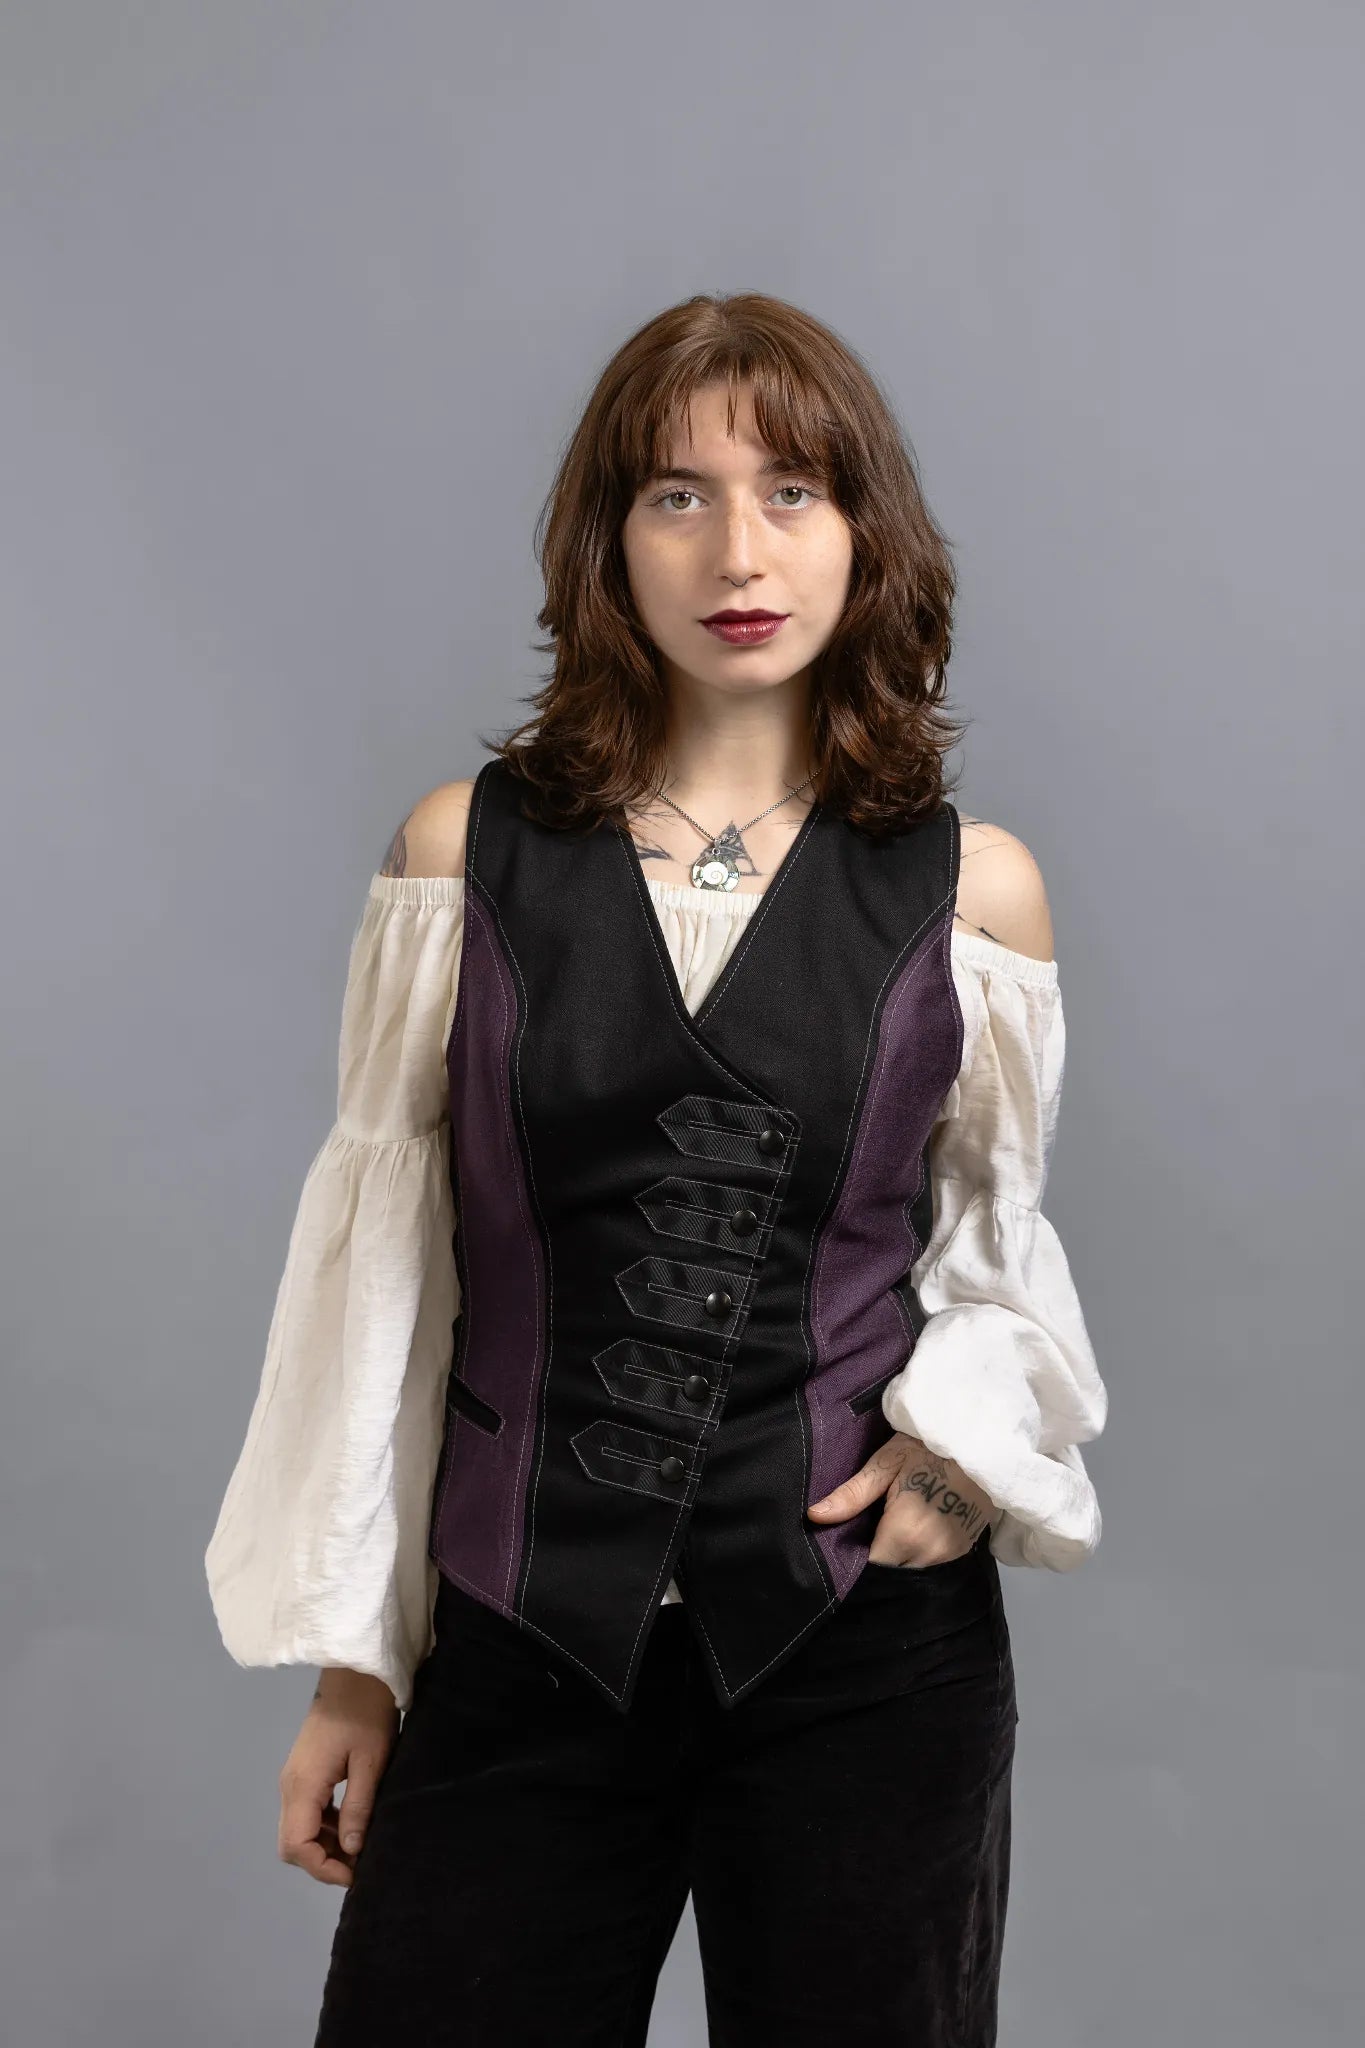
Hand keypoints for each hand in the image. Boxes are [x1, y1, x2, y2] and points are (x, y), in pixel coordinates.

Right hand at [277, 1669, 399, 1887]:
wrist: (356, 1674)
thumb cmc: (367, 1714)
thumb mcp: (371, 1762)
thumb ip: (358, 1808)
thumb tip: (351, 1851)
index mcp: (302, 1785)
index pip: (296, 1846)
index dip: (322, 1868)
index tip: (355, 1873)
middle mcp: (289, 1786)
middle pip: (291, 1844)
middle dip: (321, 1861)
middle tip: (357, 1864)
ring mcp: (294, 1779)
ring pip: (297, 1830)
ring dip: (323, 1846)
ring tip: (359, 1848)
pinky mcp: (303, 1772)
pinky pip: (306, 1813)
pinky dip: (324, 1828)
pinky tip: (351, 1825)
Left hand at [807, 1431, 996, 1565]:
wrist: (981, 1442)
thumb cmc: (928, 1448)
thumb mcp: (886, 1463)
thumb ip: (852, 1494)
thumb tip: (813, 1516)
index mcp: (904, 1534)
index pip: (872, 1567)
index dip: (857, 1557)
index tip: (849, 1541)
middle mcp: (929, 1554)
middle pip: (893, 1571)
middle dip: (879, 1557)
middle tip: (869, 1530)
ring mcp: (950, 1555)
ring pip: (913, 1569)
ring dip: (900, 1556)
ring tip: (889, 1529)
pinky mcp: (965, 1551)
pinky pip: (932, 1562)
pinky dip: (920, 1552)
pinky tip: (914, 1531)